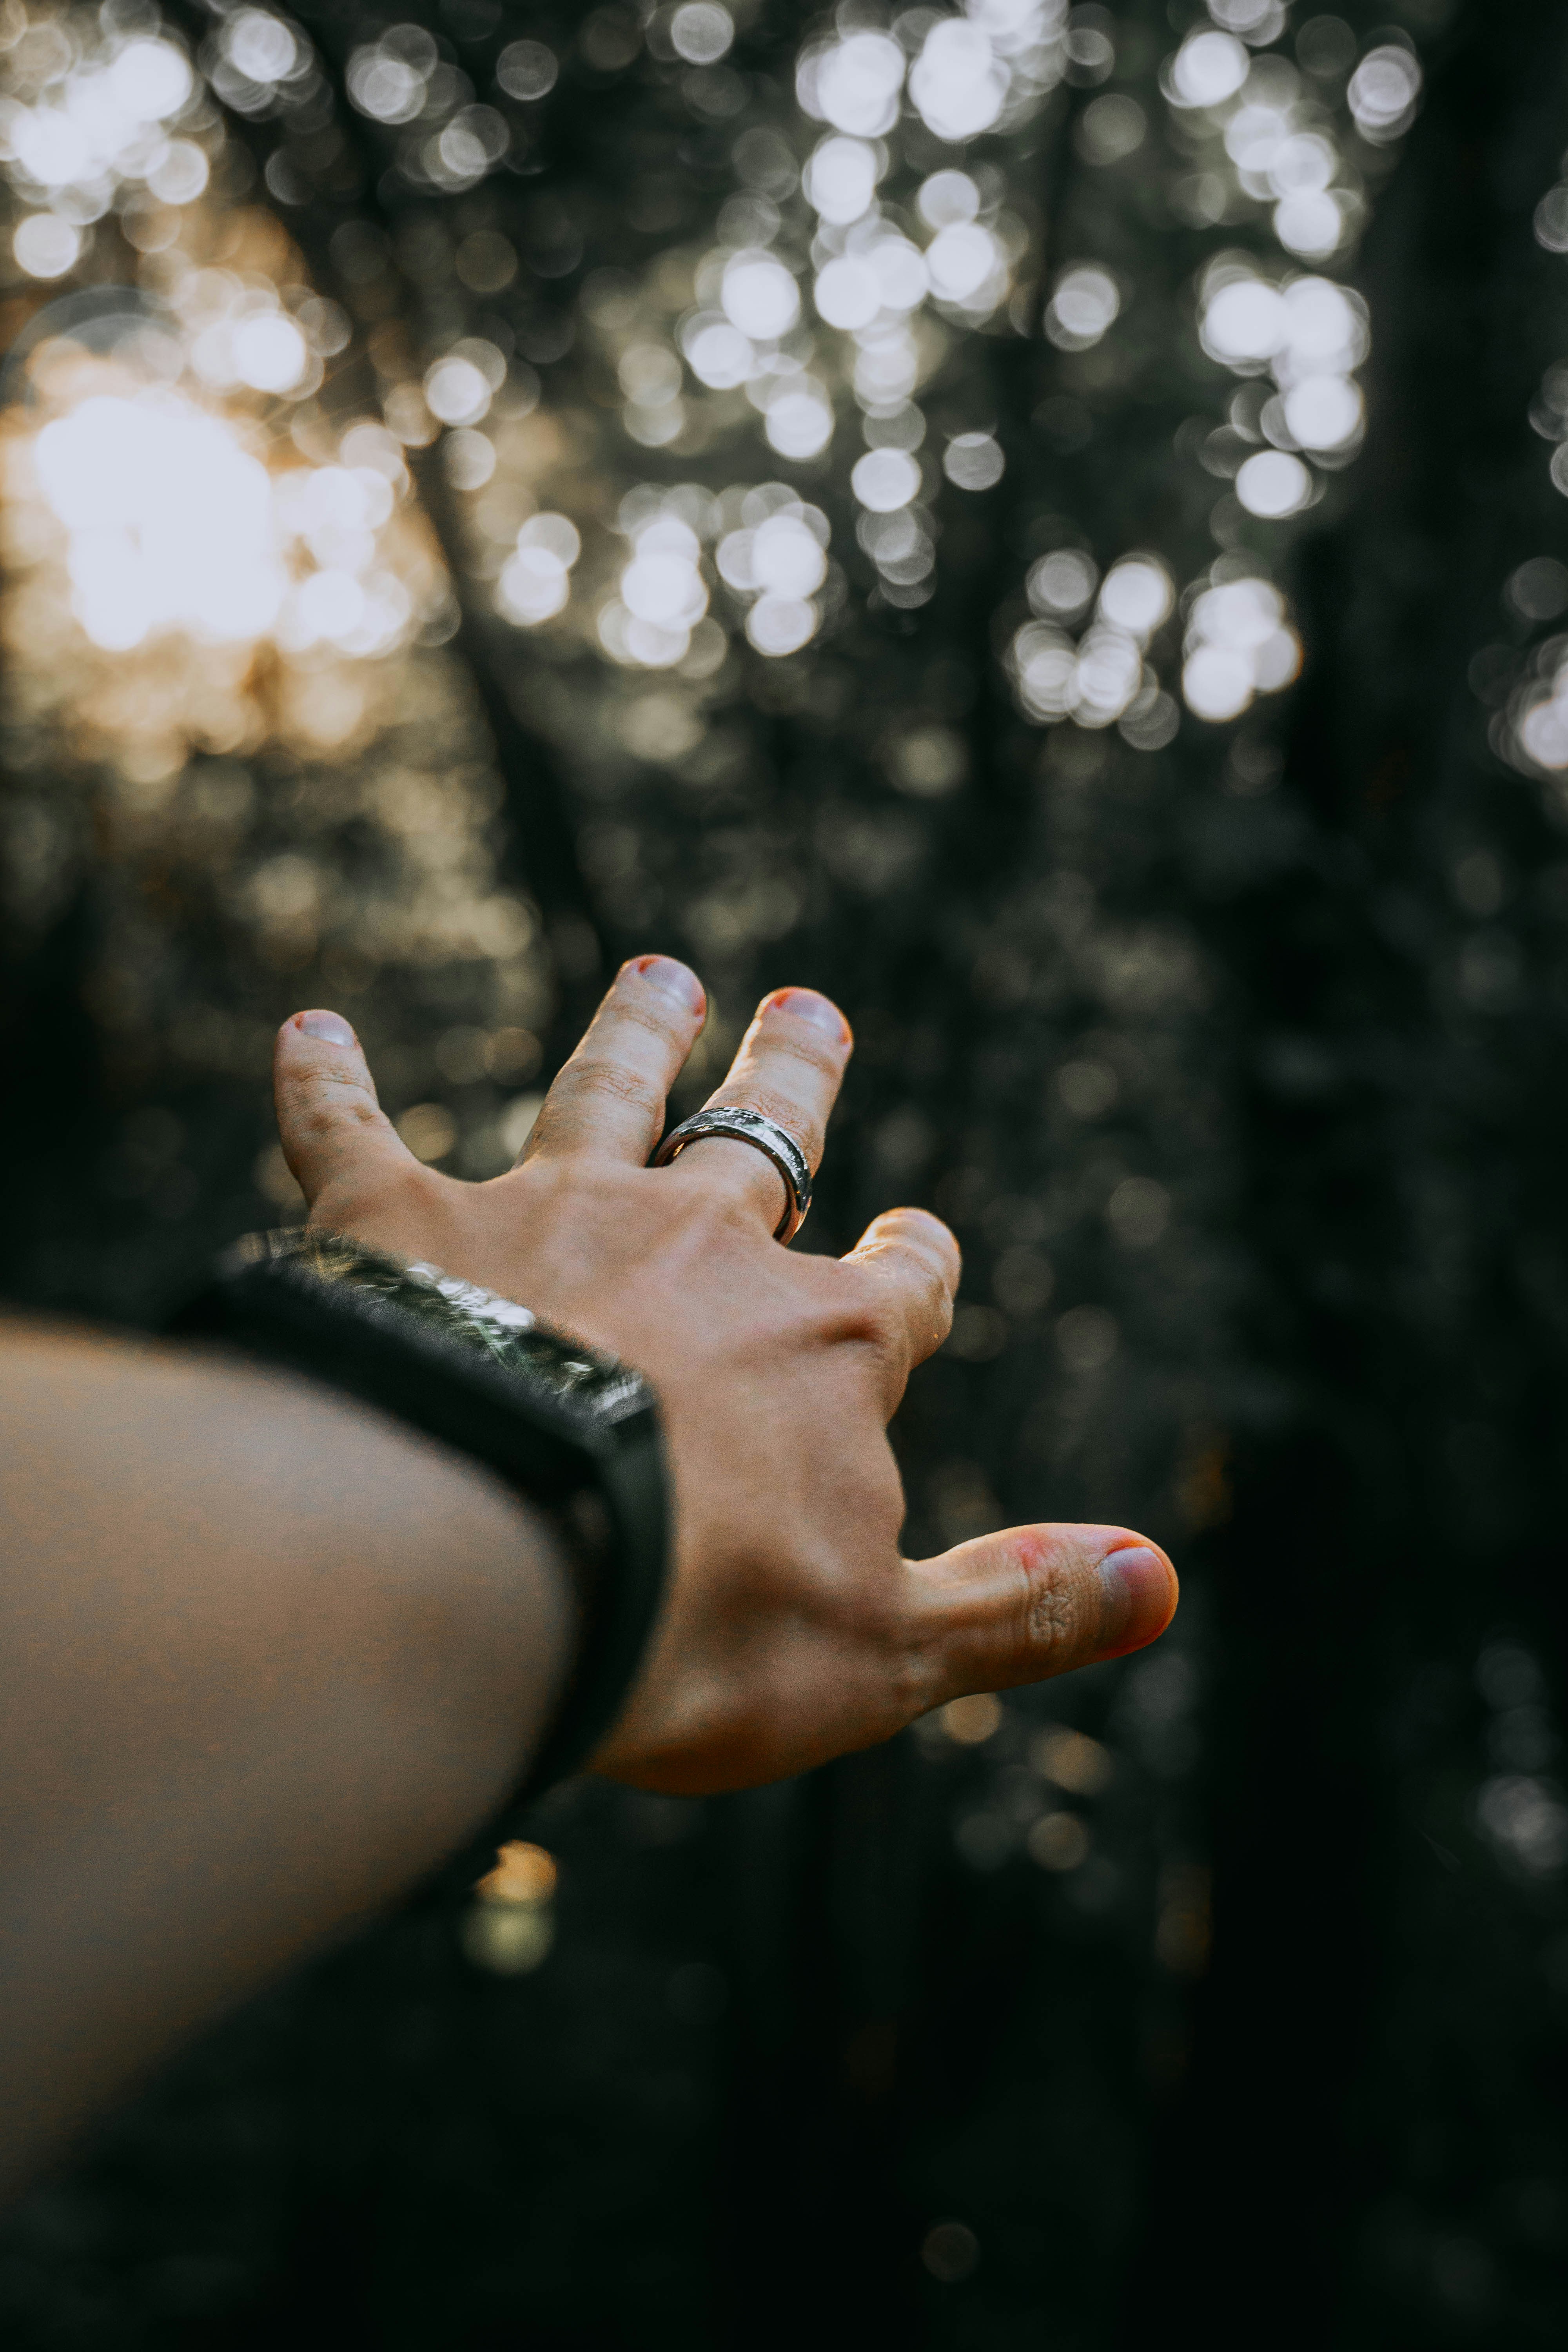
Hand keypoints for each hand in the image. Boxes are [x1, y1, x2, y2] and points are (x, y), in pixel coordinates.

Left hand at [270, 957, 1176, 1793]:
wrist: (492, 1573)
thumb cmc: (699, 1626)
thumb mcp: (889, 1651)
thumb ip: (1020, 1607)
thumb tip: (1161, 1582)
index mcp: (823, 1343)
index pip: (898, 1286)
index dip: (913, 1268)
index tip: (919, 1247)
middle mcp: (698, 1247)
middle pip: (765, 1141)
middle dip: (796, 1077)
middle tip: (809, 1006)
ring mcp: (550, 1217)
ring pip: (604, 1089)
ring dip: (633, 1031)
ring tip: (660, 974)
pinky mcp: (399, 1223)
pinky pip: (351, 1131)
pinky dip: (325, 1081)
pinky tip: (304, 1029)